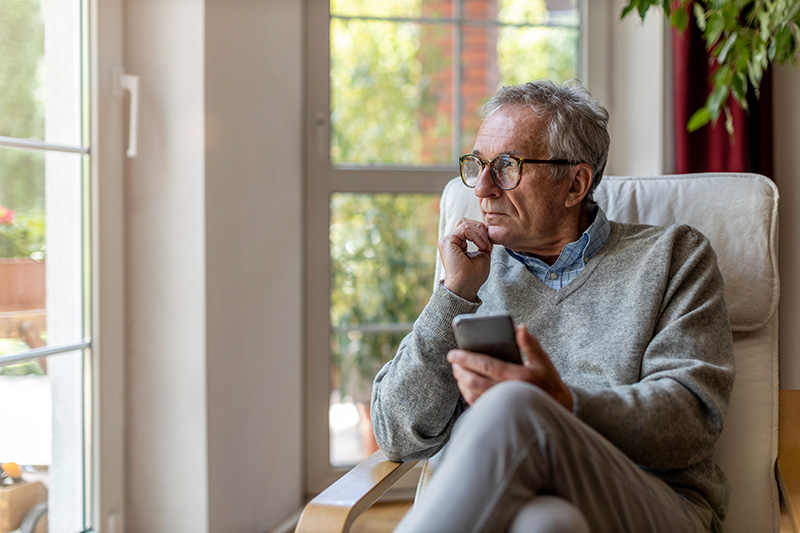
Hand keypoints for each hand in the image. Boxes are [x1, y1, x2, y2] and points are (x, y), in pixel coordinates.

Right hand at [438, 218, 492, 300]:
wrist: (466, 286)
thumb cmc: (473, 275)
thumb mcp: (483, 254)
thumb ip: (483, 242)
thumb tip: (488, 232)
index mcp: (457, 244)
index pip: (468, 227)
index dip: (481, 232)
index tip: (489, 246)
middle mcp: (450, 241)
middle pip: (465, 221)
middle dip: (480, 228)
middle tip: (488, 243)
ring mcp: (446, 241)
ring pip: (465, 223)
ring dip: (480, 233)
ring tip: (485, 246)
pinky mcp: (447, 242)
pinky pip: (464, 229)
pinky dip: (476, 236)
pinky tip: (481, 246)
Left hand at [448, 325, 572, 409]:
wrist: (557, 406)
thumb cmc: (548, 380)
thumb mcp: (543, 360)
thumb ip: (530, 343)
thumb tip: (520, 328)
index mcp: (518, 376)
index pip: (486, 365)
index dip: (467, 358)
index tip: (453, 353)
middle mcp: (508, 392)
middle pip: (474, 381)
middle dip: (460, 370)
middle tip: (454, 361)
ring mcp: (502, 404)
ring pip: (473, 394)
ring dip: (461, 381)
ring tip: (458, 370)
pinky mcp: (499, 412)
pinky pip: (476, 404)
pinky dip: (467, 393)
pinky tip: (465, 384)